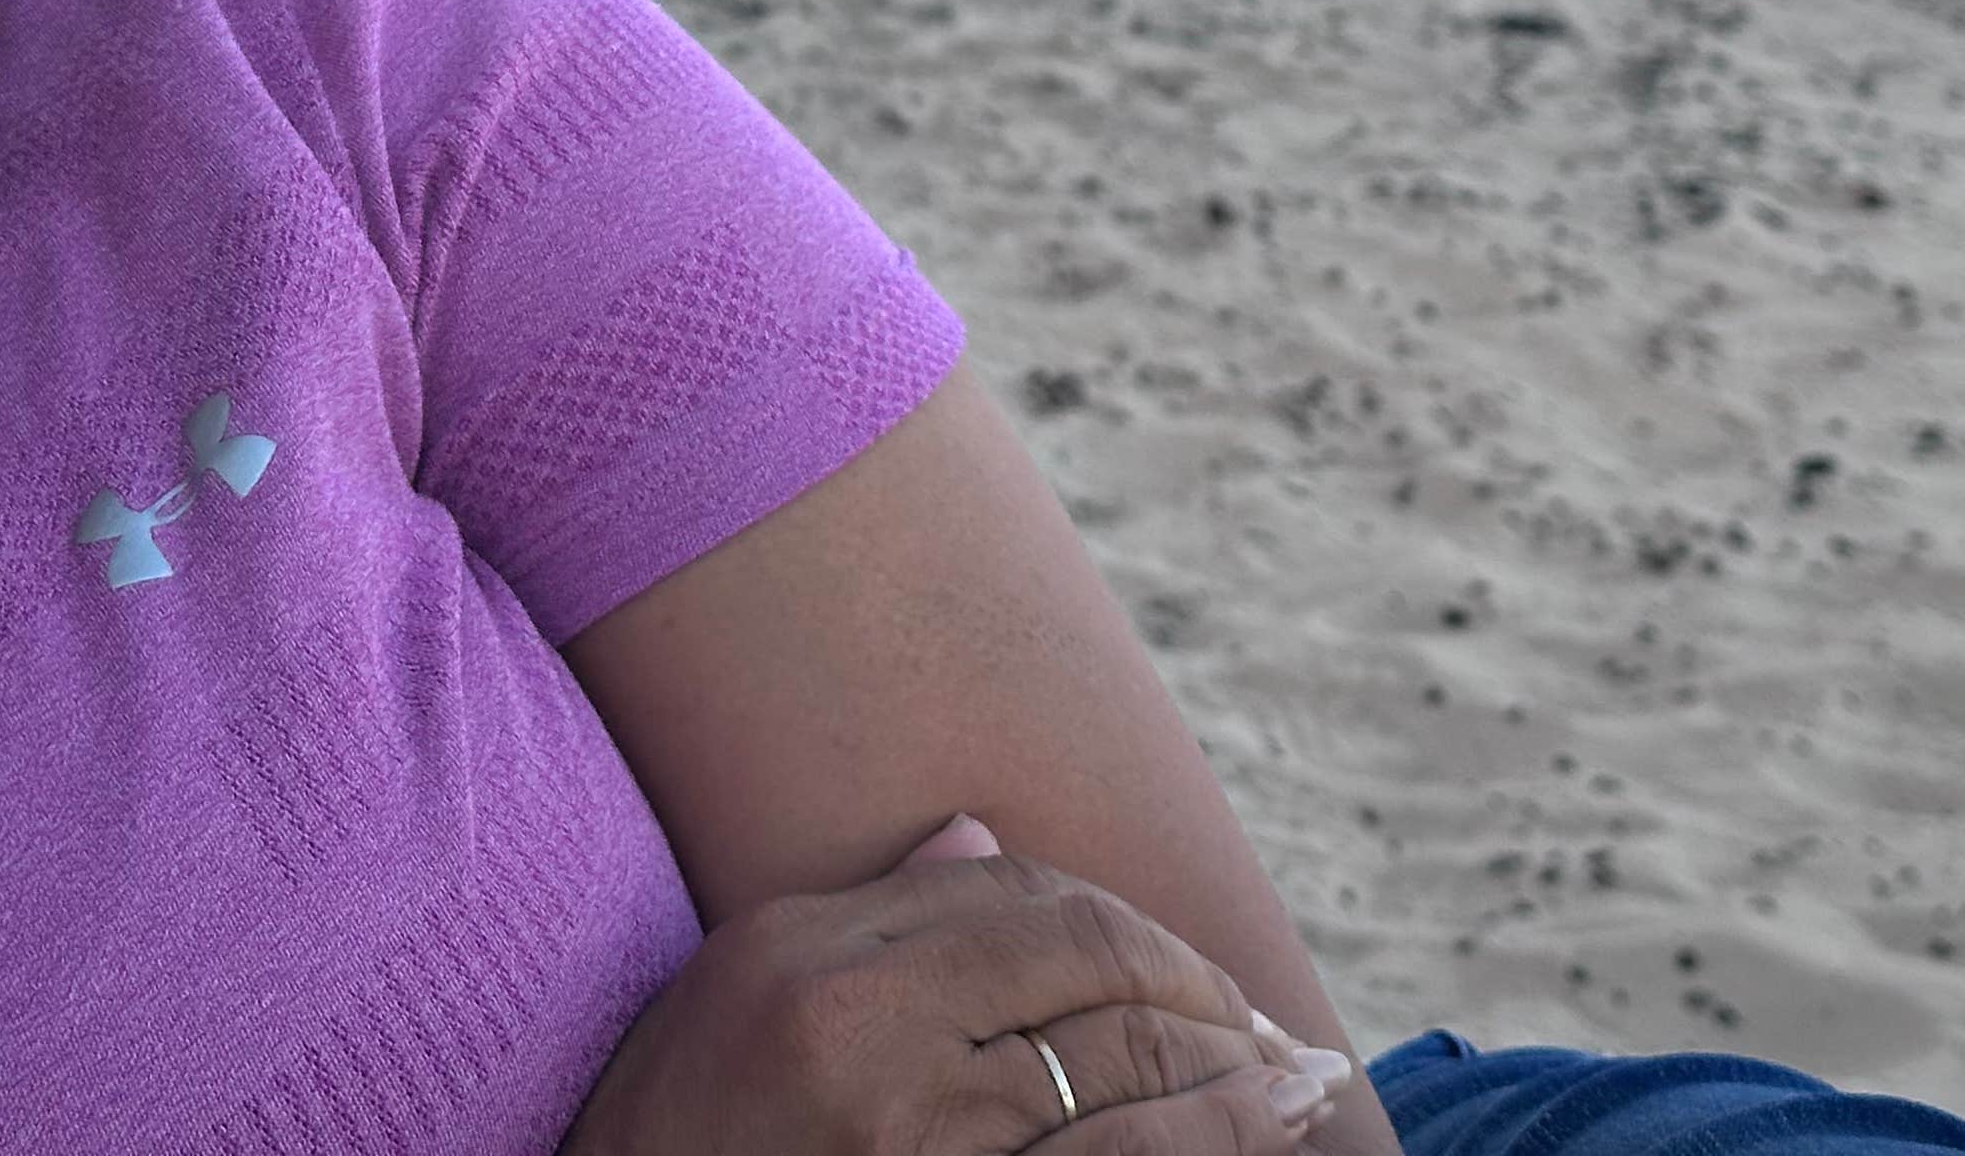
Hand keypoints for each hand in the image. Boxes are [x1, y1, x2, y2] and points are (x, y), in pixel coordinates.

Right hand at [564, 816, 1362, 1152]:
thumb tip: (981, 839)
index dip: (1123, 925)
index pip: (1015, 897)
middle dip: (1198, 991)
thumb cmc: (671, 1138)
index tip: (1181, 963)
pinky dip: (1207, 1144)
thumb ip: (866, 917)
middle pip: (1086, 969)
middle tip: (1264, 1025)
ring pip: (1126, 1076)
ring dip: (1234, 1077)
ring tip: (1293, 1085)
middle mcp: (864, 1039)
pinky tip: (1261, 1134)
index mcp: (809, 960)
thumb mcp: (736, 1002)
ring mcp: (918, 1144)